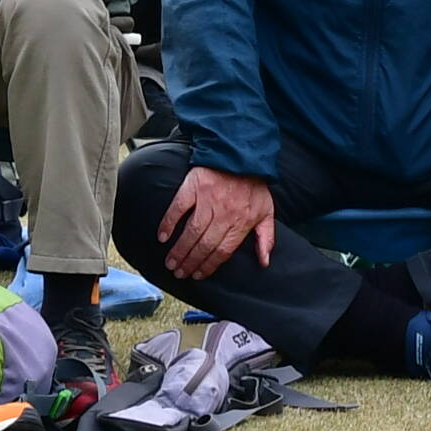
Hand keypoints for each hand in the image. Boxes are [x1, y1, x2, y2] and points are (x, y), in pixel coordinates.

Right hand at [156, 165, 275, 281]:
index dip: (208, 266)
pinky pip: (179, 208)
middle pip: (205, 245)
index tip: (198, 275)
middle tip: (179, 273)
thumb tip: (264, 262)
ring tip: (171, 263)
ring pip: (192, 231)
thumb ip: (266, 238)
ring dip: (179, 250)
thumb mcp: (267, 212)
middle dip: (190, 262)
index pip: (222, 251)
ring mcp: (207, 200)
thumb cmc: (253, 186)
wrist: (243, 155)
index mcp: (241, 222)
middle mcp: (224, 214)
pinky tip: (163, 237)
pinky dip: (169, 223)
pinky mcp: (194, 187)